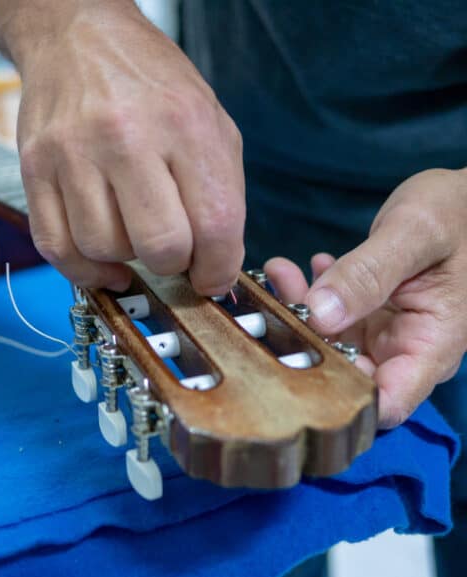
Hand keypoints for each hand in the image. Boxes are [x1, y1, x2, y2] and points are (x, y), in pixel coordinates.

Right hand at [14, 2, 244, 293]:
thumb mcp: (208, 120)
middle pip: (159, 246)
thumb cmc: (149, 84)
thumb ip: (220, 193)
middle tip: (172, 252)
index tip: (211, 276)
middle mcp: (125, 137)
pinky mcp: (35, 168)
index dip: (218, 269)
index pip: (215, 225)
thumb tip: (216, 269)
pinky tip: (103, 261)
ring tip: (132, 234)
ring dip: (125, 259)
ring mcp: (73, 154)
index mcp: (183, 124)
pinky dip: (84, 269)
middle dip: (173, 265)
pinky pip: (56, 247)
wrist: (78, 37)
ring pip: (104, 250)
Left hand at [265, 168, 466, 427]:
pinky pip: (327, 319)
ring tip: (280, 274)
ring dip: (298, 313)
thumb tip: (320, 314)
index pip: (385, 403)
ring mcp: (382, 334)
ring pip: (327, 344)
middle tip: (273, 304)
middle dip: (304, 345)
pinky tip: (293, 269)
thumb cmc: (457, 212)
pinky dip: (306, 296)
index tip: (296, 359)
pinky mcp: (366, 316)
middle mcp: (405, 349)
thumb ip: (368, 274)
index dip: (338, 395)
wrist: (463, 198)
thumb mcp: (414, 234)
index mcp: (432, 345)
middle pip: (345, 374)